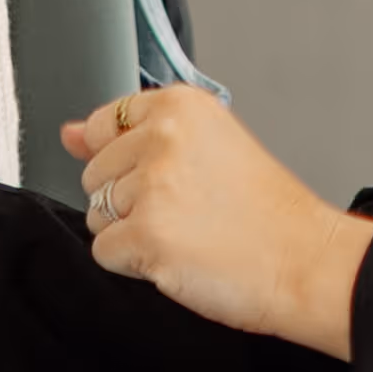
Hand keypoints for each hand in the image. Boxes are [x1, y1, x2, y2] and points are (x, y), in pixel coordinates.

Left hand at [64, 89, 372, 357]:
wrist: (304, 261)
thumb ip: (128, 136)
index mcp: (181, 107)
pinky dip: (135, 264)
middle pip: (95, 176)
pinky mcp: (145, 235)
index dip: (126, 162)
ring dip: (132, 234)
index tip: (165, 177)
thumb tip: (68, 132)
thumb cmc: (267, 213)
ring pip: (97, 216)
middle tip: (189, 212)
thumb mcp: (206, 148)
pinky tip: (179, 257)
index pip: (106, 124)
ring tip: (187, 234)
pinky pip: (105, 253)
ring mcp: (153, 186)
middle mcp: (163, 137)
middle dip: (129, 202)